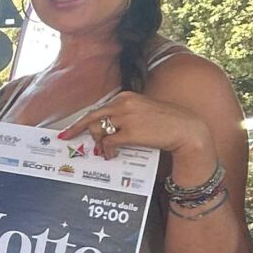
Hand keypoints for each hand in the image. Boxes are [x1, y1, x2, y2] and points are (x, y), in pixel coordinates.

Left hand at [57, 90, 210, 162]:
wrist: (186, 129)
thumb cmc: (167, 122)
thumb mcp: (144, 111)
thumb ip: (126, 115)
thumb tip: (109, 129)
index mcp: (126, 97)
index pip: (100, 108)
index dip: (85, 119)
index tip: (73, 126)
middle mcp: (124, 104)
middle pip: (93, 117)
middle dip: (77, 128)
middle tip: (66, 137)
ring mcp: (126, 117)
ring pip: (99, 129)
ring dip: (98, 143)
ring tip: (103, 151)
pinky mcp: (131, 132)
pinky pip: (109, 142)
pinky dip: (107, 150)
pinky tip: (111, 155)